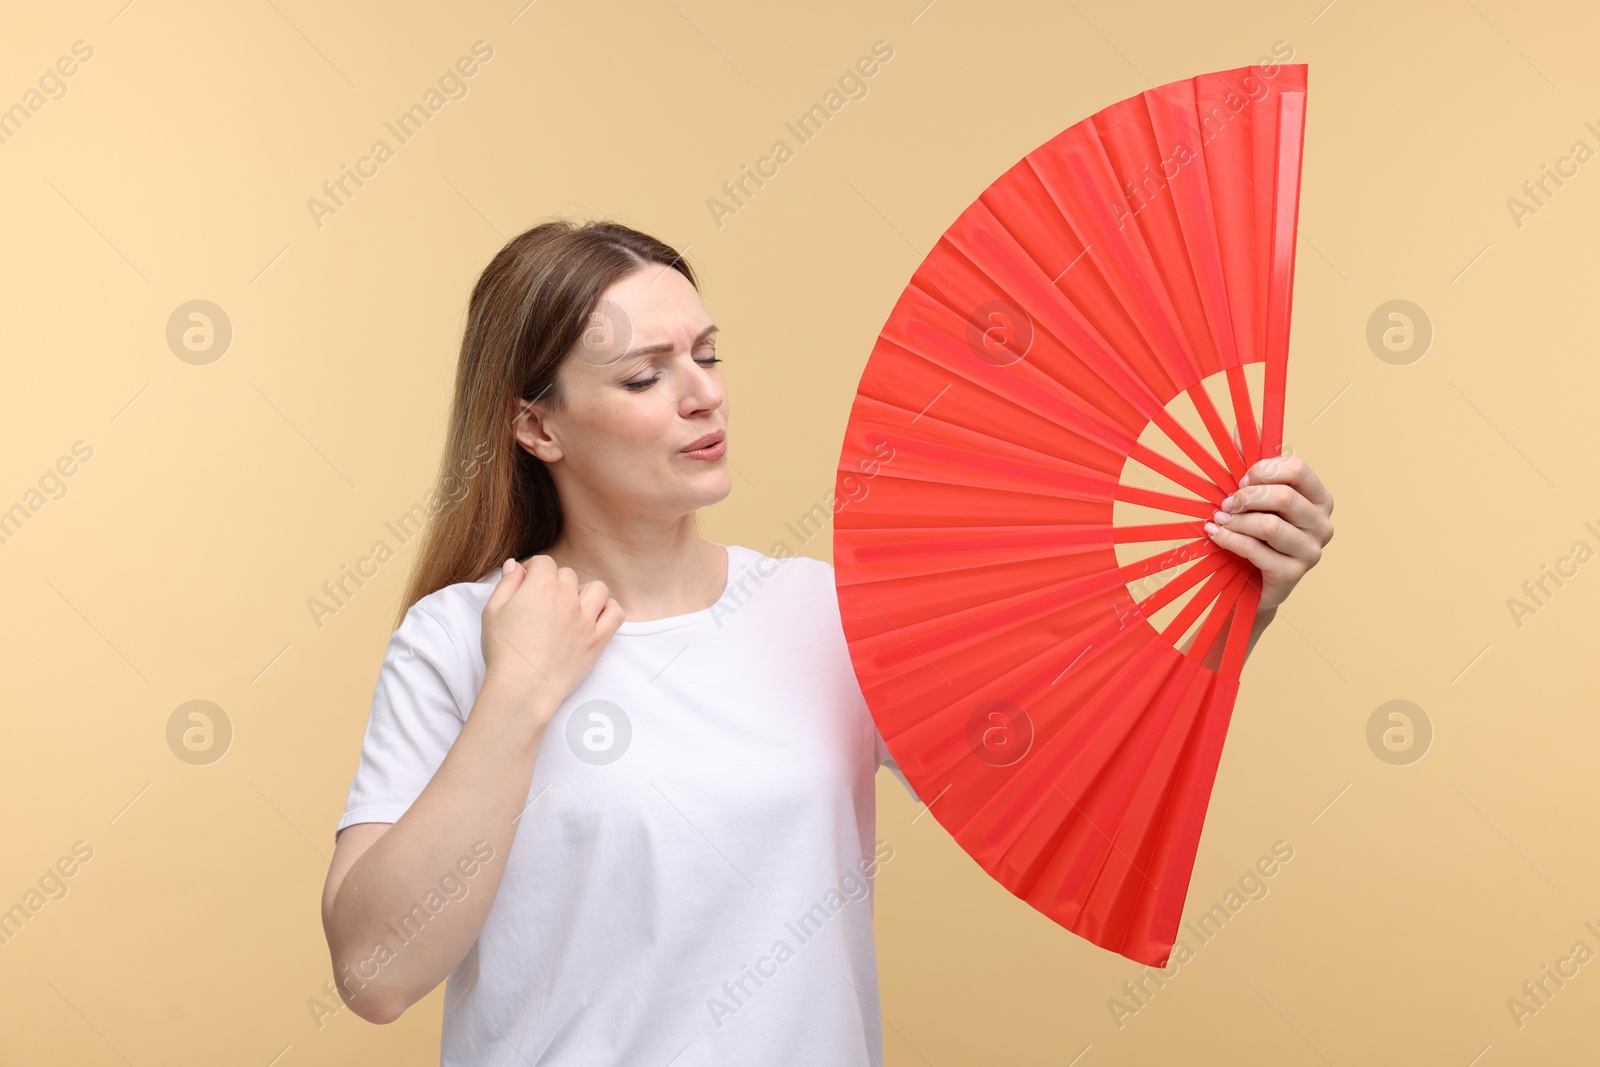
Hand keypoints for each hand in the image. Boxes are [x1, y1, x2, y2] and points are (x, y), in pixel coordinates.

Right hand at [480, 554, 624, 716]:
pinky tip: (595, 617)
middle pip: (568, 575)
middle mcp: (568, 596)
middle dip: (555, 582)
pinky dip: (609, 611)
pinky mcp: (598, 640)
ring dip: (585, 593)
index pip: (544, 562)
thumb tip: (515, 566)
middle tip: (543, 600)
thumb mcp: (492, 611)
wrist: (523, 687)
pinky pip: (616, 614)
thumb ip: (506, 583)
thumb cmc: (504, 650)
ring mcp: (587, 618)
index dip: (533, 570)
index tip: (526, 581)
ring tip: (572, 606)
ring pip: (597, 589)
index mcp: (542, 585)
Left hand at [1204, 454, 1333, 613]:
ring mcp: (1312, 551)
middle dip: (1246, 497)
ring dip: (1235, 521)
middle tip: (1226, 503)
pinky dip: (1228, 539)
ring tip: (1218, 519)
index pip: (1298, 469)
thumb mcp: (1257, 496)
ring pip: (1268, 525)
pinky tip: (1215, 534)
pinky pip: (1255, 549)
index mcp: (1320, 498)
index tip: (1241, 480)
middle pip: (1283, 496)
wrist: (1253, 582)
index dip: (1263, 470)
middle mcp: (1323, 524)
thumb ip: (1253, 462)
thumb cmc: (1258, 534)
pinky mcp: (1293, 574)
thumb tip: (1241, 426)